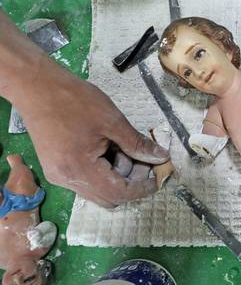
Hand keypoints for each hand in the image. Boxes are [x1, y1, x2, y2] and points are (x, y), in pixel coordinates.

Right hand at [15, 62, 169, 207]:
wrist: (37, 87)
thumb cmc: (75, 100)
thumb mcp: (112, 121)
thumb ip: (137, 144)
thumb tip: (160, 157)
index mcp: (81, 170)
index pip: (119, 193)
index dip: (142, 188)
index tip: (157, 177)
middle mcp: (67, 180)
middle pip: (109, 197)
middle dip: (130, 182)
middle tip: (142, 159)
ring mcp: (59, 176)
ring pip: (98, 189)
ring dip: (117, 175)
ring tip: (122, 148)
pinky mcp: (56, 169)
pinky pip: (86, 180)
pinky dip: (103, 170)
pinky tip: (108, 148)